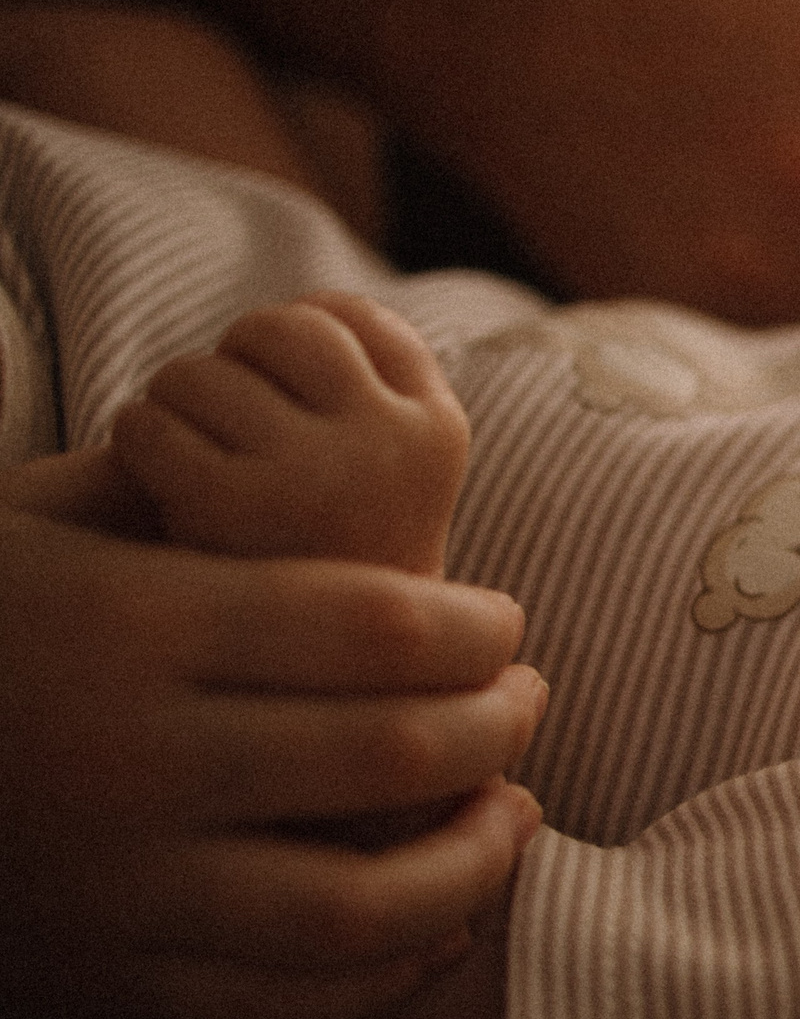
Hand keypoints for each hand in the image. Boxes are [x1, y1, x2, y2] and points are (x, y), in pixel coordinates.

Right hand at [0, 481, 544, 1018]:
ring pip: (359, 903)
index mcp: (136, 624)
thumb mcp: (55, 519)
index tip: (509, 627)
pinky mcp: (101, 978)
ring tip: (518, 816)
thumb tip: (355, 464)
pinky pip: (281, 1004)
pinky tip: (442, 927)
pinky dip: (385, 975)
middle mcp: (135, 757)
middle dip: (498, 726)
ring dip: (473, 864)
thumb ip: (195, 501)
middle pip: (393, 751)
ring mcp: (116, 882)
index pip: (377, 622)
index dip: (479, 630)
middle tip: (532, 702)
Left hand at [112, 290, 466, 574]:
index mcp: (443, 432)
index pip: (352, 314)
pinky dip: (137, 443)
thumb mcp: (387, 479)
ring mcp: (325, 471)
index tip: (281, 403)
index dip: (295, 345)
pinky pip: (151, 421)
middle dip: (236, 366)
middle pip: (282, 328)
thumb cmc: (327, 577)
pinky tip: (161, 490)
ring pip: (206, 368)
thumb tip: (314, 313)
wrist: (319, 705)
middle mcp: (397, 444)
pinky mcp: (239, 505)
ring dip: (179, 406)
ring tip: (193, 465)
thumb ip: (367, 396)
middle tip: (226, 434)